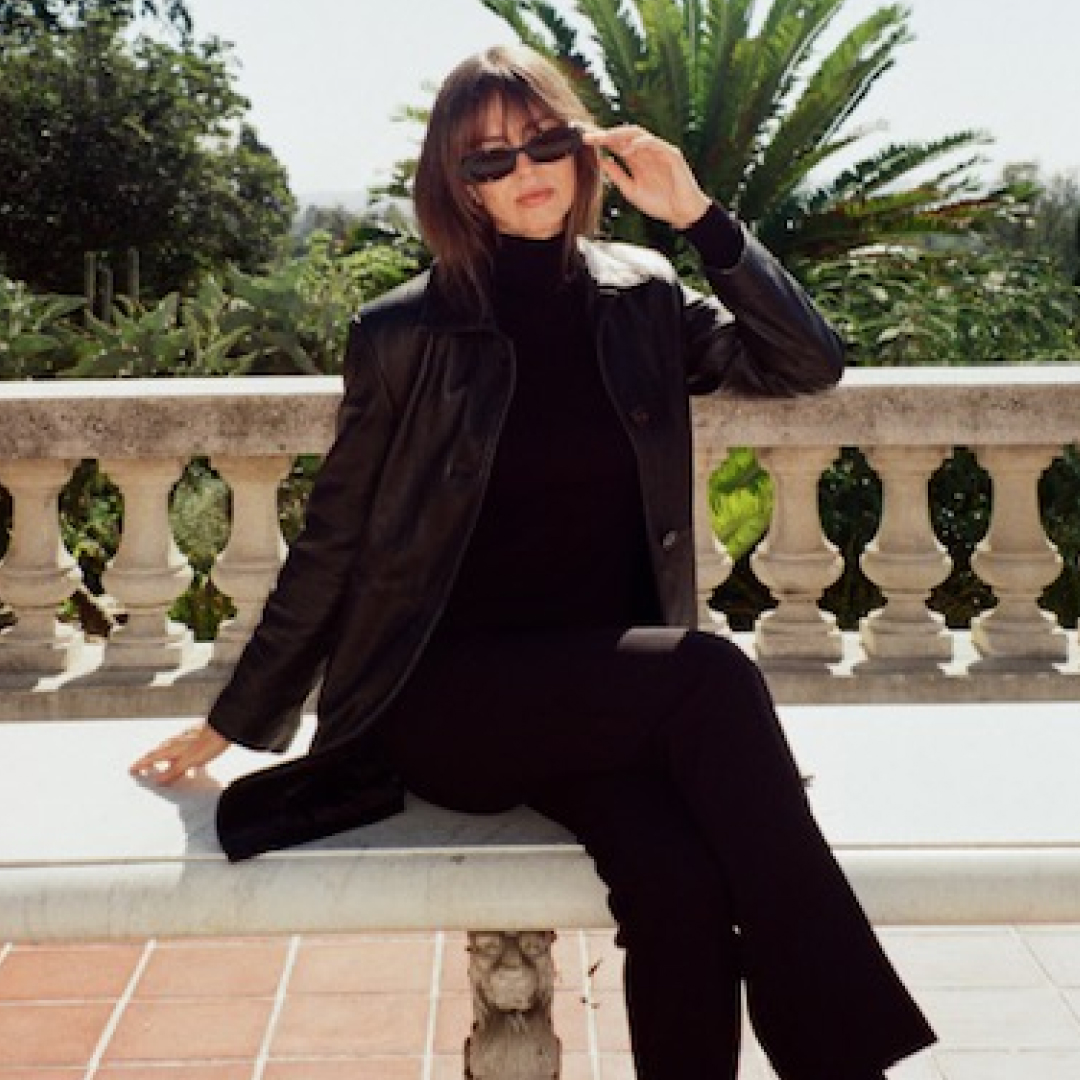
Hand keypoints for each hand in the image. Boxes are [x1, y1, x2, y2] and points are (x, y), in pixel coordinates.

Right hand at [129, 722, 230, 784]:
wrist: (227, 726)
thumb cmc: (210, 742)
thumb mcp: (189, 761)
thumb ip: (174, 771)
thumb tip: (158, 780)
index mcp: (173, 747)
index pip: (153, 757)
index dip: (142, 764)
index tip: (132, 769)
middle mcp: (178, 741)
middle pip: (159, 751)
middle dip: (150, 759)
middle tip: (142, 766)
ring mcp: (189, 738)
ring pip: (171, 749)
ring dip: (165, 757)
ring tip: (162, 764)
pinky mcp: (200, 737)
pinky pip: (184, 747)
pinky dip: (180, 754)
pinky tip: (188, 756)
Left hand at [583, 125, 711, 229]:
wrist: (680, 214)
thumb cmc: (659, 203)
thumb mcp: (631, 191)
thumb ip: (617, 175)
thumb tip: (600, 161)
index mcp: (635, 160)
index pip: (615, 145)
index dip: (600, 140)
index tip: (583, 139)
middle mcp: (645, 152)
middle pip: (623, 135)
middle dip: (606, 134)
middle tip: (589, 135)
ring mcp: (659, 151)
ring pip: (638, 134)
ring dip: (620, 134)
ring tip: (605, 138)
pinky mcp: (671, 155)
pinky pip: (655, 144)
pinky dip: (641, 144)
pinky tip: (628, 149)